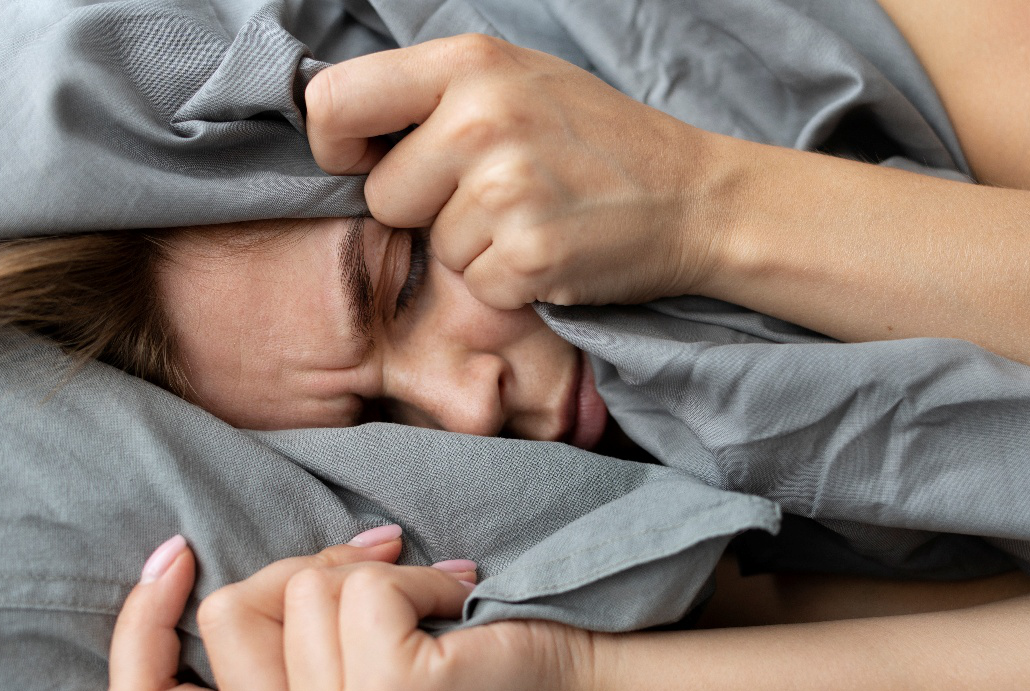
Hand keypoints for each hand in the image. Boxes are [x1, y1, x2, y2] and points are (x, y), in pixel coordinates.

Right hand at [104, 531, 601, 690]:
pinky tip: (455, 601)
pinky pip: (366, 589)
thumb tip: (202, 560)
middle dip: (306, 571)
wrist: (569, 688)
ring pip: (300, 591)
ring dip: (374, 573)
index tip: (177, 554)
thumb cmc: (460, 662)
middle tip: (378, 576)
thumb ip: (273, 641)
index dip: (141, 626)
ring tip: (428, 603)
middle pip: (229, 615)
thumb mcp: (340, 664)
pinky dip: (417, 575)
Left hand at [305, 35, 728, 309]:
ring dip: (477, 250)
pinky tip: (553, 252)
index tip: (366, 161)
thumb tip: (342, 126)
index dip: (335, 144)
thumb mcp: (517, 80)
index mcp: (470, 63)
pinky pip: (477, 288)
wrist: (695, 198)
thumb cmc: (598, 141)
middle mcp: (482, 118)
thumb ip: (434, 94)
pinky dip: (510, 285)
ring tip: (537, 219)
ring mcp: (507, 190)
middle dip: (425, 211)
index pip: (334, 100)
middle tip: (495, 196)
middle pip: (383, 195)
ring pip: (435, 249)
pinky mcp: (531, 256)